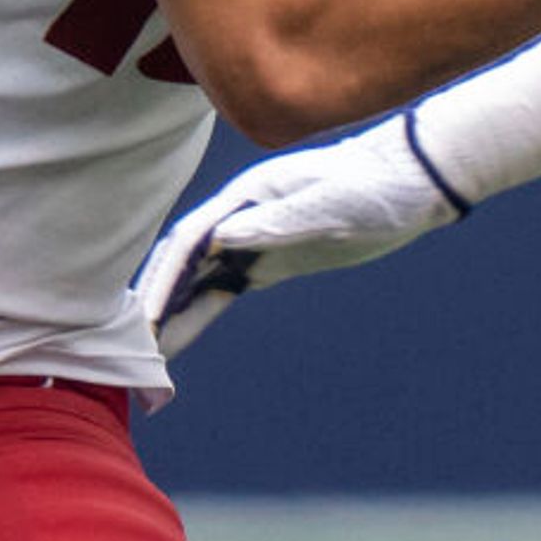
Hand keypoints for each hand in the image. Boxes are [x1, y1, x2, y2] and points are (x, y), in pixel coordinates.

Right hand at [134, 118, 465, 353]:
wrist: (411, 184)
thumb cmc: (377, 187)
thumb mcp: (332, 205)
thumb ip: (279, 222)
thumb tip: (221, 238)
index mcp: (250, 196)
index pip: (192, 240)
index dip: (166, 278)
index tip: (145, 318)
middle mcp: (242, 216)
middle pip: (183, 260)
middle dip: (154, 300)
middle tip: (128, 347)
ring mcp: (253, 239)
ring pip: (196, 279)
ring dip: (168, 312)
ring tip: (140, 356)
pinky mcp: (269, 261)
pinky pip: (220, 291)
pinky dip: (195, 315)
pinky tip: (175, 344)